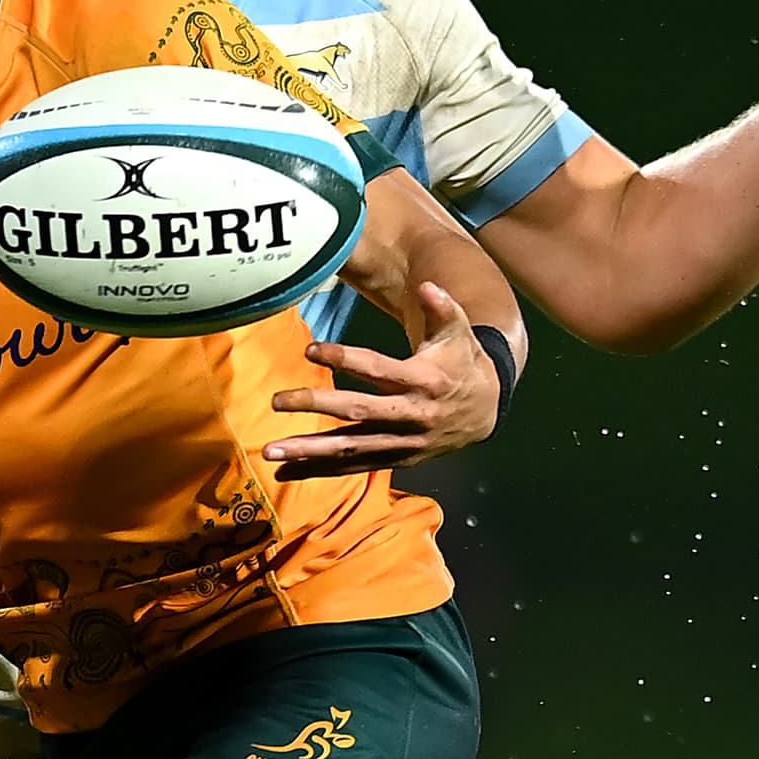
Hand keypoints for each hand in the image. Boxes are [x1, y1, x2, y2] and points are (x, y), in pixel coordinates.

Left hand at [266, 281, 502, 476]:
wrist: (487, 410)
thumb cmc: (463, 361)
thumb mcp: (459, 330)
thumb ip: (442, 307)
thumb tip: (427, 287)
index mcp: (425, 380)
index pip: (378, 369)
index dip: (345, 358)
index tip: (310, 348)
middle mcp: (412, 415)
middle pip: (358, 411)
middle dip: (316, 406)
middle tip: (276, 401)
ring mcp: (404, 442)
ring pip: (351, 448)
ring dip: (309, 452)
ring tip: (271, 452)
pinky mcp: (398, 459)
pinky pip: (356, 466)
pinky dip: (322, 471)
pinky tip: (288, 472)